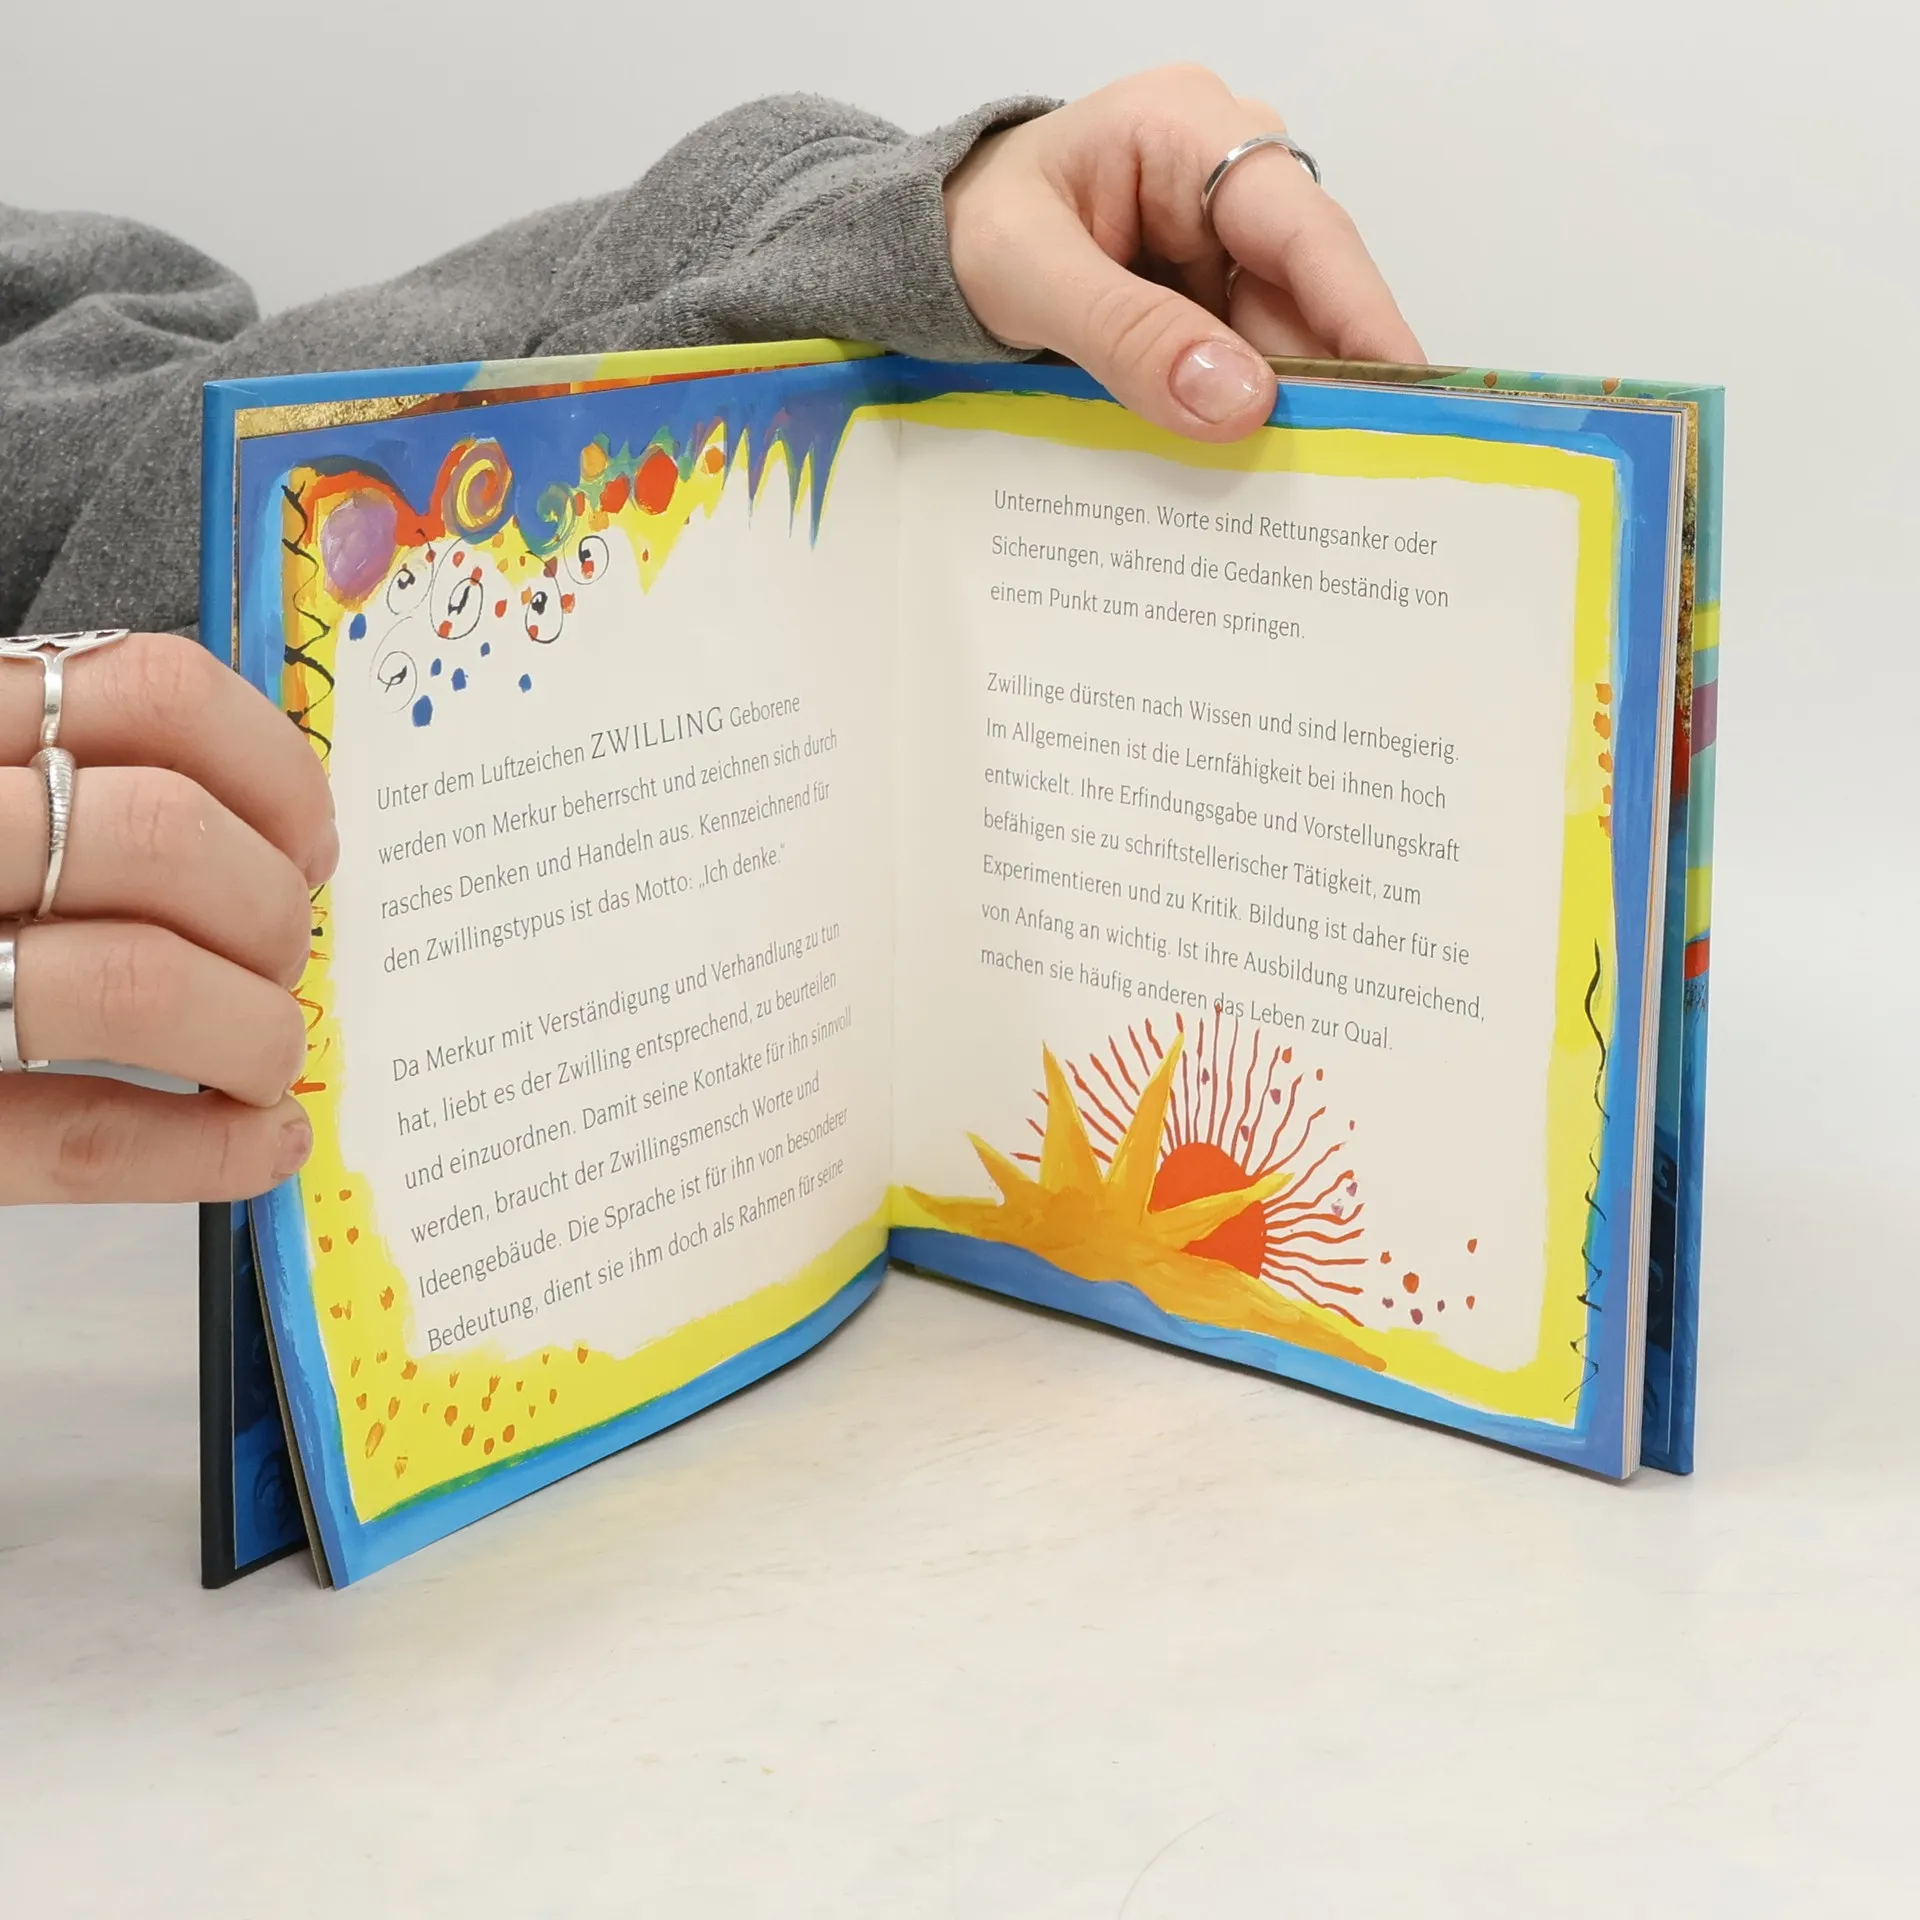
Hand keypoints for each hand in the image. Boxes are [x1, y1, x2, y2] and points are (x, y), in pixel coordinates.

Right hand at [0, 632, 335, 1202]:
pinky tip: (259, 1146)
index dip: (278, 774)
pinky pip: (81, 1138)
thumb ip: (54, 775)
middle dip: (273, 917)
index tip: (308, 843)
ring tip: (265, 1058)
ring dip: (254, 1031)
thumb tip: (274, 842)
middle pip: (163, 838)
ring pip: (140, 980)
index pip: (149, 692)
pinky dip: (207, 1148)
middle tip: (281, 965)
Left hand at [945, 65, 1422, 440]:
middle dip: (1324, 385)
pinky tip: (1252, 473)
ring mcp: (1218, 239)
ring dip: (1281, 414)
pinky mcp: (1203, 294)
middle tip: (1358, 477)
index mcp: (1187, 129)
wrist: (919, 242)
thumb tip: (1239, 402)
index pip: (1303, 228)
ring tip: (1308, 496)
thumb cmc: (962, 229)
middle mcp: (1224, 175)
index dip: (1361, 314)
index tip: (1406, 392)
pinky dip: (1239, 415)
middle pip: (1304, 292)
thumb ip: (1128, 335)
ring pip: (1277, 337)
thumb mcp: (1027, 276)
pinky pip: (1238, 360)